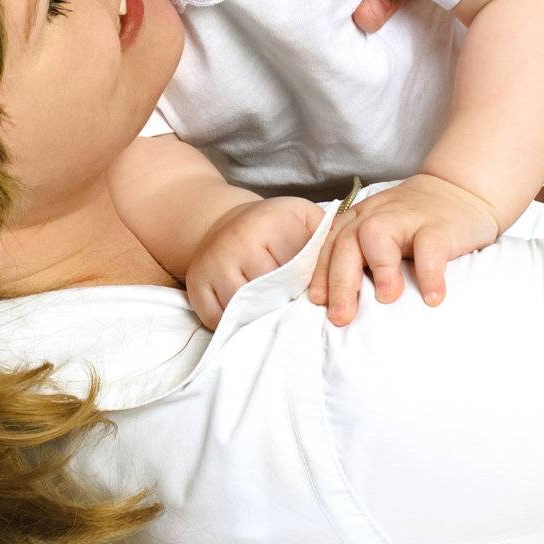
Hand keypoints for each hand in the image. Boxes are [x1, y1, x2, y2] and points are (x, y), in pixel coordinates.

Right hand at [183, 195, 323, 331]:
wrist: (224, 222)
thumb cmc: (275, 226)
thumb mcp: (306, 219)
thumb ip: (329, 240)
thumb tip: (348, 273)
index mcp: (268, 225)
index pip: (293, 273)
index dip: (306, 289)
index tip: (313, 294)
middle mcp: (235, 242)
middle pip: (268, 294)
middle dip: (285, 306)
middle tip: (295, 310)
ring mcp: (211, 264)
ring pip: (244, 310)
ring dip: (261, 318)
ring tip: (275, 314)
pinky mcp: (196, 285)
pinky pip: (219, 321)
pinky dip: (236, 325)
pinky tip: (250, 315)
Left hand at [306, 173, 503, 324]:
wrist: (460, 188)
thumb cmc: (414, 221)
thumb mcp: (382, 231)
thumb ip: (362, 256)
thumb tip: (341, 303)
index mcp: (359, 219)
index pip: (331, 245)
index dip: (322, 273)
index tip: (318, 302)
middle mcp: (377, 215)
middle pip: (348, 243)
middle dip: (341, 281)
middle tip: (342, 316)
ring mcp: (408, 218)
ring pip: (379, 235)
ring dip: (379, 268)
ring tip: (386, 299)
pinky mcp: (440, 225)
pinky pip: (430, 247)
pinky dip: (430, 273)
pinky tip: (432, 298)